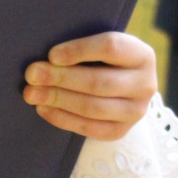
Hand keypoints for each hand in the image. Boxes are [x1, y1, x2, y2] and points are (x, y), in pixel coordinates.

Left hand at [23, 31, 157, 140]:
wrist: (123, 87)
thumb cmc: (104, 60)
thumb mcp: (102, 47)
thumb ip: (82, 48)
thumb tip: (46, 59)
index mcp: (142, 55)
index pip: (111, 48)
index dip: (79, 51)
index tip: (51, 55)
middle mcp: (145, 84)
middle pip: (98, 82)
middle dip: (61, 78)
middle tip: (32, 74)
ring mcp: (136, 111)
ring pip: (93, 107)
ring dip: (58, 99)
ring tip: (32, 93)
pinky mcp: (122, 130)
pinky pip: (90, 128)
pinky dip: (63, 119)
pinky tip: (43, 109)